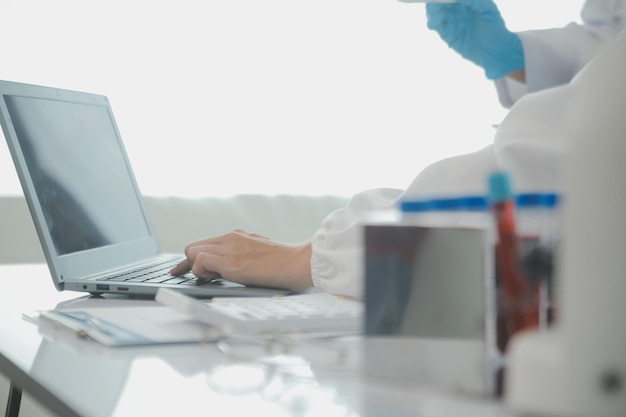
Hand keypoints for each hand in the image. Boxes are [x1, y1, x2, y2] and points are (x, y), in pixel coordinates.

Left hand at [169, 229, 313, 291]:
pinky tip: (218, 277)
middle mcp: (229, 238)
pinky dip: (202, 271)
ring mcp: (229, 249)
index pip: (204, 244)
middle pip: (193, 246)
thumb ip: (239, 253)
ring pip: (193, 252)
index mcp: (236, 235)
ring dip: (199, 268)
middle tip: (209, 276)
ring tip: (220, 276)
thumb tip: (225, 266)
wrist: (295, 262)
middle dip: (193, 263)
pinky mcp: (230, 262)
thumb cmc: (281, 262)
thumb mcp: (256, 251)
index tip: (179, 269)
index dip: (191, 259)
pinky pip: (200, 261)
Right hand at [426, 0, 523, 79]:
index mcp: (466, 1)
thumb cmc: (495, 27)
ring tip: (434, 15)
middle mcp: (456, 8)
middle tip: (433, 5)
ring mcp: (450, 20)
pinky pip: (435, 25)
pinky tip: (433, 23)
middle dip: (434, 2)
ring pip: (435, 12)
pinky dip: (432, 22)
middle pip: (439, 2)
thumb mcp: (487, 9)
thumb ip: (473, 0)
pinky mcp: (446, 33)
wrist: (495, 50)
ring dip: (431, 12)